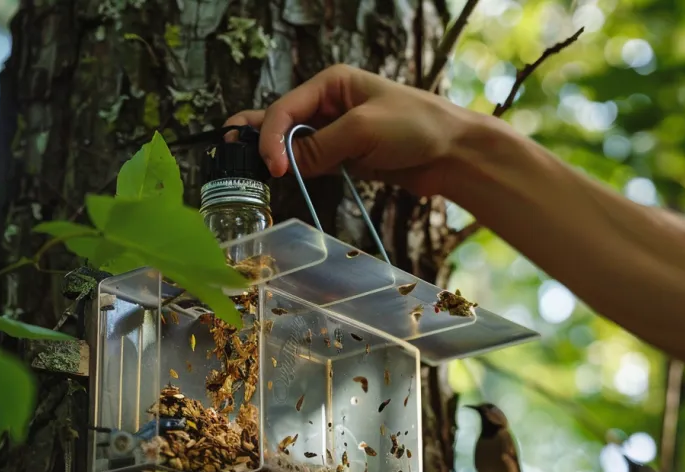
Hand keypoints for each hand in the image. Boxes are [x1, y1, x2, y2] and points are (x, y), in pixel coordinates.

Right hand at [224, 64, 482, 196]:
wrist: (454, 153)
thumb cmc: (416, 127)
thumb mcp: (363, 131)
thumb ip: (321, 146)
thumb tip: (286, 163)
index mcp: (332, 84)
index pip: (286, 108)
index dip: (272, 137)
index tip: (272, 167)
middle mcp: (330, 104)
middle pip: (283, 122)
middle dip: (259, 138)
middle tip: (229, 154)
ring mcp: (337, 131)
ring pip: (294, 143)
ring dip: (274, 155)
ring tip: (244, 166)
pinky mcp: (346, 156)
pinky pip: (311, 161)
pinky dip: (295, 168)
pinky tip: (277, 175)